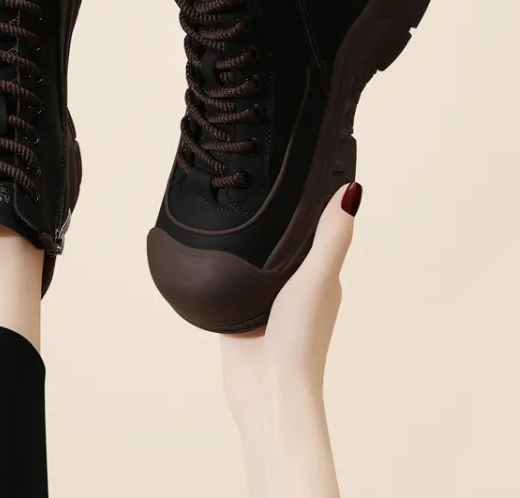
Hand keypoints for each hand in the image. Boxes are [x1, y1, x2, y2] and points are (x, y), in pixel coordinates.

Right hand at [221, 181, 361, 423]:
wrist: (265, 392)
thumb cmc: (300, 340)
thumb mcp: (317, 279)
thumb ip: (331, 238)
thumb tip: (352, 190)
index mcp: (319, 275)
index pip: (315, 229)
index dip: (308, 202)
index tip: (296, 168)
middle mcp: (293, 285)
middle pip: (281, 242)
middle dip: (273, 216)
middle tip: (254, 178)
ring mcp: (263, 299)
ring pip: (253, 259)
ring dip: (246, 240)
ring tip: (229, 204)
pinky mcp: (237, 310)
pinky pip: (229, 278)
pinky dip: (223, 263)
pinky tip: (207, 245)